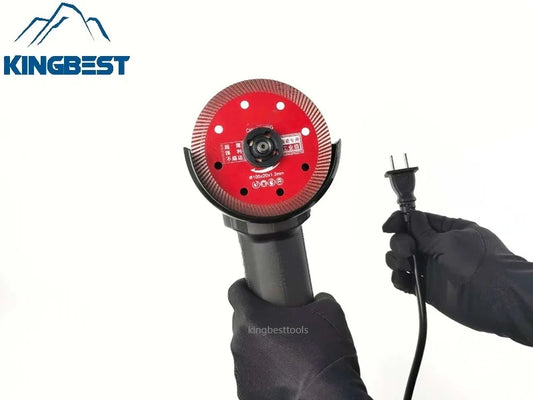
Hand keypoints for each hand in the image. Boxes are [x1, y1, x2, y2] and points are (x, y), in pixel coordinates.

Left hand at [228, 279, 371, 399]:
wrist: (329, 399)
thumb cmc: (328, 356)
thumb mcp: (330, 312)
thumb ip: (317, 298)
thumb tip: (317, 299)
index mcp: (253, 318)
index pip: (235, 293)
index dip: (244, 288)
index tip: (252, 289)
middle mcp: (240, 343)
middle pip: (242, 323)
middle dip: (258, 321)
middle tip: (283, 325)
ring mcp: (241, 371)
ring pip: (247, 351)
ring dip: (261, 349)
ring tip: (288, 355)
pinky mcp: (245, 393)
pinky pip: (252, 376)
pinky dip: (264, 374)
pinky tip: (285, 376)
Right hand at [383, 210, 532, 345]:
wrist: (495, 296)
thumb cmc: (481, 262)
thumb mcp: (451, 240)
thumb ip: (424, 232)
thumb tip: (411, 218)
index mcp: (447, 230)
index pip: (417, 221)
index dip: (400, 221)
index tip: (389, 226)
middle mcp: (437, 248)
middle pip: (404, 239)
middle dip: (399, 242)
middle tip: (408, 250)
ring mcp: (431, 268)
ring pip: (400, 259)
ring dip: (396, 259)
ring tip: (406, 266)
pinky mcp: (426, 288)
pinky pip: (404, 281)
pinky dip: (398, 279)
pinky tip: (403, 279)